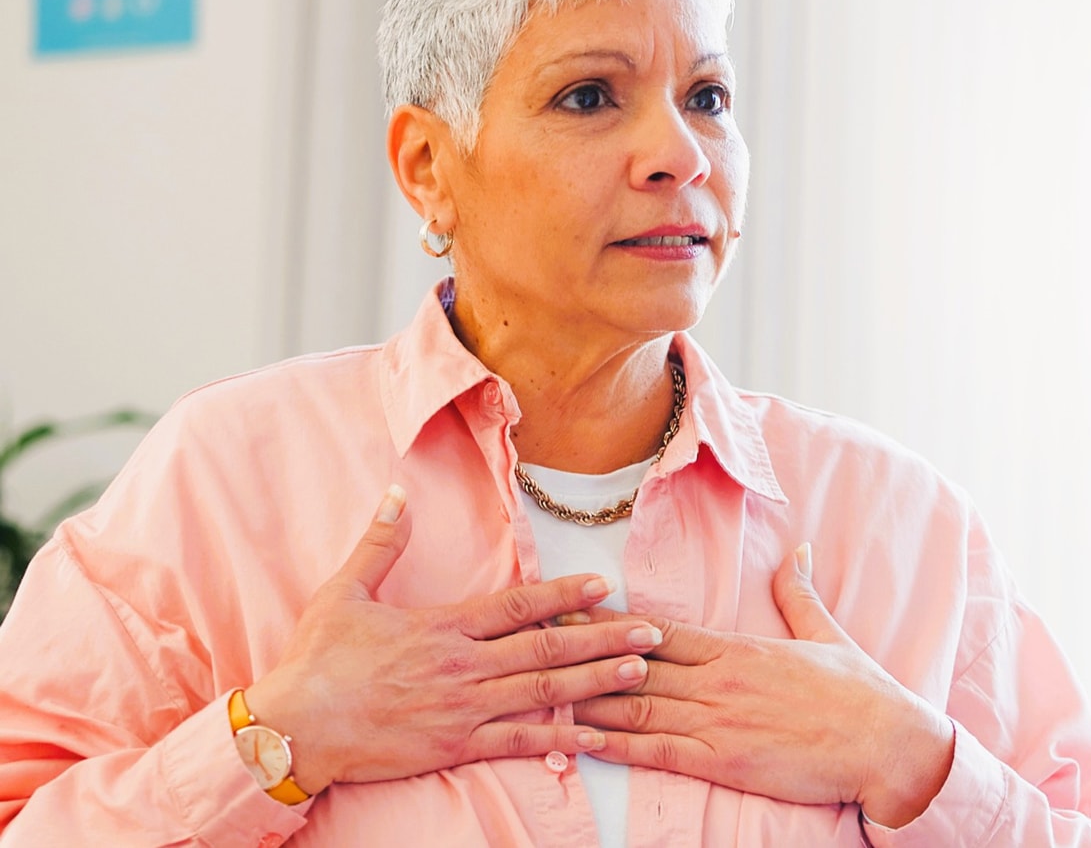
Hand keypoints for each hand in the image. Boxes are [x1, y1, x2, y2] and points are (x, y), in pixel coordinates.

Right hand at [243, 485, 664, 793]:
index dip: (566, 595)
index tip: (605, 586)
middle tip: (651, 633)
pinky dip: (559, 740)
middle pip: (547, 647)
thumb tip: (395, 493)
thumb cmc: (316, 662)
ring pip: (544, 692)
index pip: (519, 605)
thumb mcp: (343, 593)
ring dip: (597, 683)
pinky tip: (597, 738)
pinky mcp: (455, 744)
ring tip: (641, 675)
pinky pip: (518, 742)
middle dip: (604, 639)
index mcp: (443, 626)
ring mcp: (463, 707)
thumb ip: (379, 543)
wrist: (293, 728)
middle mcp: (464, 665)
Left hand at [566, 544, 955, 827]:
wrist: (886, 743)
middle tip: (531, 641)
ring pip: (635, 705)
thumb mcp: (826, 633)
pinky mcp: (722, 761)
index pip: (660, 631)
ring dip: (583, 697)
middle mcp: (720, 680)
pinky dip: (614, 745)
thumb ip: (800, 593)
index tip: (569, 609)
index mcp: (739, 648)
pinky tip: (579, 740)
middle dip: (579, 653)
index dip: (608, 622)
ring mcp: (717, 721)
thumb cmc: (861, 692)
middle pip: (633, 664)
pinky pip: (657, 751)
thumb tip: (799, 549)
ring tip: (537, 690)